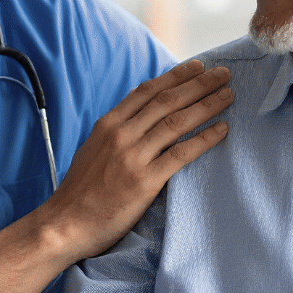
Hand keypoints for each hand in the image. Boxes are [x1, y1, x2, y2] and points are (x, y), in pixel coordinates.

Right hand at [37, 59, 232, 260]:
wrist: (64, 224)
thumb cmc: (79, 191)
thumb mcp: (93, 149)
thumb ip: (116, 132)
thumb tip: (139, 118)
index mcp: (108, 124)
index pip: (147, 91)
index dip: (175, 76)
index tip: (197, 67)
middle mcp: (121, 134)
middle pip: (167, 100)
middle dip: (199, 84)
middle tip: (223, 73)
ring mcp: (133, 157)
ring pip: (177, 121)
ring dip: (207, 105)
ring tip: (228, 95)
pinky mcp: (144, 182)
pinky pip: (181, 154)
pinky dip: (205, 138)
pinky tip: (222, 129)